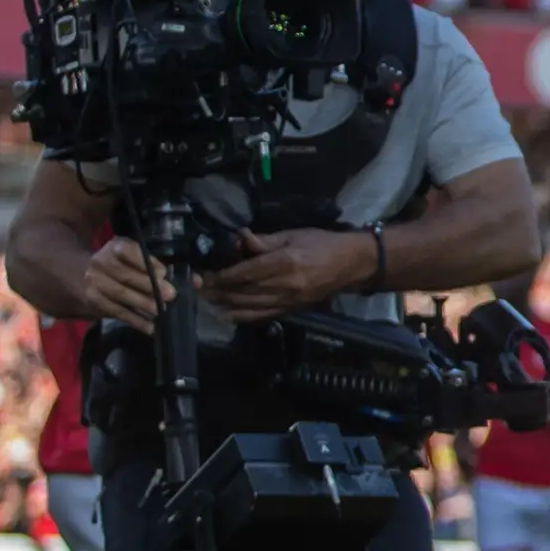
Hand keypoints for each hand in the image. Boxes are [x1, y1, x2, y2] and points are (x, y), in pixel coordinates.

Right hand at [81, 237, 165, 326]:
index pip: (128, 252)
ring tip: (159, 311)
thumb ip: (150, 265)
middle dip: (149, 286)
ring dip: (142, 304)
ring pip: (120, 294)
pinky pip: (117, 312)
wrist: (94, 279)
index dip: (146, 263)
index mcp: (114, 246)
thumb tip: (166, 277)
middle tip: (169, 295)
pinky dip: (135, 320)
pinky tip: (149, 327)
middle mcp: (100, 261)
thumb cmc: (124, 267)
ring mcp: (94, 281)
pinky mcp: (93, 300)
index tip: (163, 273)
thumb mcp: (136, 259)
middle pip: (125, 275)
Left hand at [198, 228, 380, 319]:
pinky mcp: (291, 310)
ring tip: (207, 300)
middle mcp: (284, 285)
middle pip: (242, 292)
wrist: (351, 264)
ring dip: (224, 305)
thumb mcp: (293, 234)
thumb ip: (265, 240)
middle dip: (217, 292)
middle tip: (198, 287)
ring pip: (248, 307)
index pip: (244, 274)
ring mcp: (288, 301)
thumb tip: (240, 240)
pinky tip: (227, 313)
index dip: (221, 277)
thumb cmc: (322, 243)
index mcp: (284, 262)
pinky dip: (241, 316)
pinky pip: (261, 316)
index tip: (204, 275)